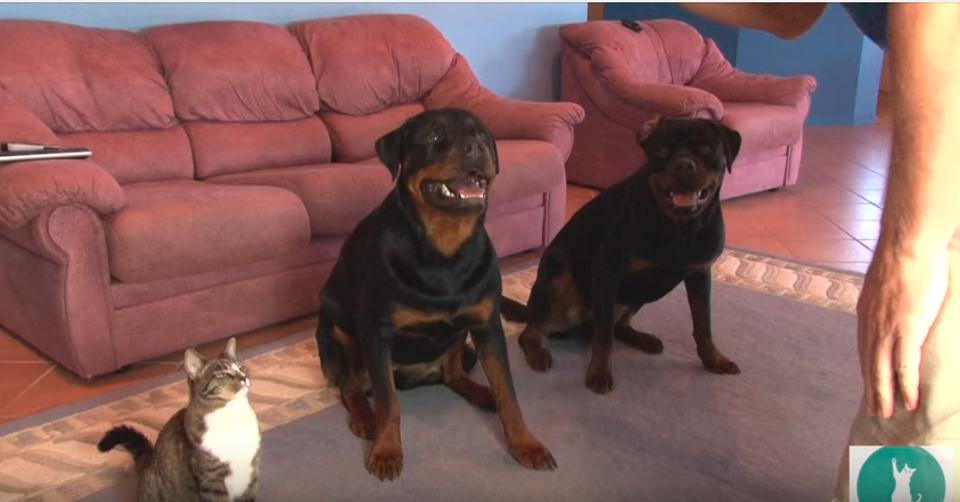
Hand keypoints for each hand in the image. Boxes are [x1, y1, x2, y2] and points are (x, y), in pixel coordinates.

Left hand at [857, 240, 948, 417]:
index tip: (868, 384)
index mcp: (866, 313)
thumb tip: (892, 299)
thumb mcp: (887, 281)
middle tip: (875, 411)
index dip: (867, 369)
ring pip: (882, 371)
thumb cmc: (903, 257)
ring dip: (885, 395)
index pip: (864, 348)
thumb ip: (887, 295)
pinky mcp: (907, 330)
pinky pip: (904, 366)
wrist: (907, 244)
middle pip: (869, 364)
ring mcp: (888, 329)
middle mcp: (872, 325)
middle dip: (871, 389)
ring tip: (887, 414)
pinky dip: (906, 386)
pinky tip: (908, 401)